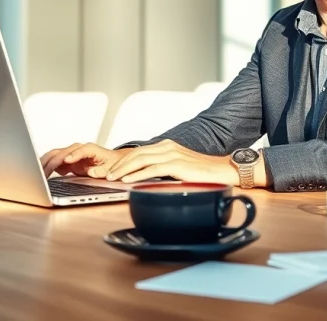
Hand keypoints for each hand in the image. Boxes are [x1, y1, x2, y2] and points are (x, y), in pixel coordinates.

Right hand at [39, 143, 130, 178]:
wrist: (110, 162)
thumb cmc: (110, 164)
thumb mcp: (110, 169)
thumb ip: (101, 171)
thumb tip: (91, 172)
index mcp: (90, 149)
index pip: (81, 150)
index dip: (73, 155)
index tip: (66, 160)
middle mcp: (78, 149)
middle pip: (62, 152)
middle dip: (53, 161)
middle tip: (44, 172)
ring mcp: (71, 154)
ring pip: (55, 155)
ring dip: (46, 163)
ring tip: (38, 174)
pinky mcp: (67, 160)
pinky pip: (54, 161)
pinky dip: (47, 166)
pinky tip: (42, 174)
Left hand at [104, 140, 238, 185]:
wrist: (223, 171)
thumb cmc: (203, 173)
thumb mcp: (180, 168)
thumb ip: (164, 169)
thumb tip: (147, 178)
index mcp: (167, 146)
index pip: (138, 152)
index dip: (121, 161)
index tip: (109, 171)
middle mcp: (167, 147)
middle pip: (135, 154)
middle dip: (117, 165)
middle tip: (103, 175)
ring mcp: (172, 154)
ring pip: (140, 160)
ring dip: (123, 170)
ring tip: (111, 178)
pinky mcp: (176, 164)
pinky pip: (152, 169)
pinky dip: (137, 174)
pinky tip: (127, 180)